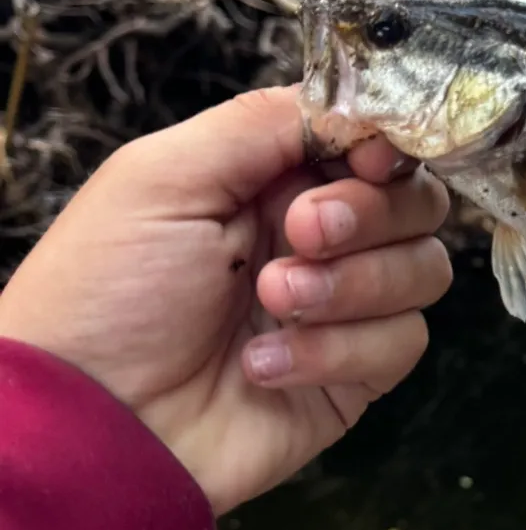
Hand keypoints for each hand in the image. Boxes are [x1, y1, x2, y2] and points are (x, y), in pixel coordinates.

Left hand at [0, 84, 451, 514]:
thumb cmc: (107, 291)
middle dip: (369, 214)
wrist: (97, 420)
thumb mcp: (164, 176)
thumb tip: (356, 109)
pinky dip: (335, 351)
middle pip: (415, 203)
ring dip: (351, 286)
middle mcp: (317, 239)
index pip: (371, 142)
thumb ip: (262, 126)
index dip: (384, 145)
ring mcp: (342, 310)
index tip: (365, 159)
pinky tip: (263, 366)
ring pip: (424, 272)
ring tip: (271, 303)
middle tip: (299, 234)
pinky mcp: (355, 378)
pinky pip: (401, 344)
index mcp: (271, 180)